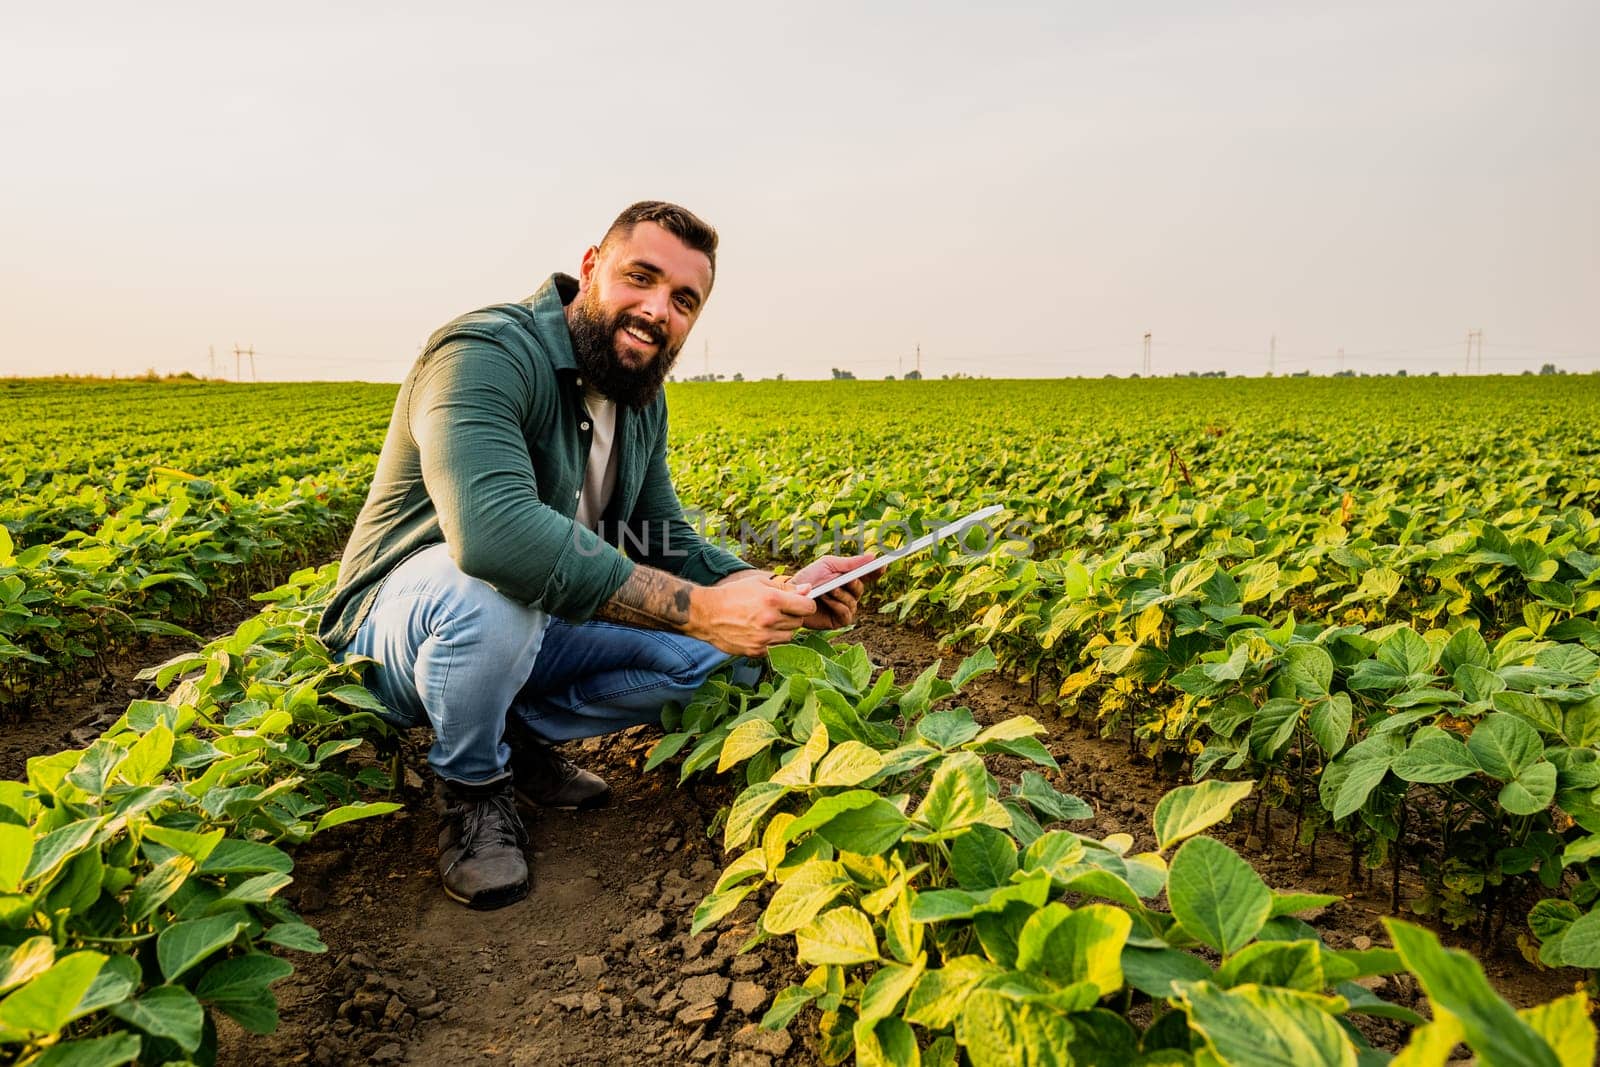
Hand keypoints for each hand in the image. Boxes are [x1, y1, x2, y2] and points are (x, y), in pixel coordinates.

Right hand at [691, 576, 816, 656]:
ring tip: (768, 621)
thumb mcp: (758, 583)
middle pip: (799, 622)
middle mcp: (770, 620)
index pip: (808, 607)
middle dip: (793, 616)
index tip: (799, 603)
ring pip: (790, 636)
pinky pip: (777, 647)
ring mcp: (763, 638)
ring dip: (784, 629)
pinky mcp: (757, 651)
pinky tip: (760, 632)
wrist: (707, 614)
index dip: (806, 604)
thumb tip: (808, 589)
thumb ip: (785, 587)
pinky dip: (773, 641)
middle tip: (778, 611)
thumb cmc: (733, 594)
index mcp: (772, 600)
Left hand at [787, 553, 877, 629]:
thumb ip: (850, 562)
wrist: (791, 595)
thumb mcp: (828, 565)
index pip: (868, 575)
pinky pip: (846, 613)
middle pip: (861, 588)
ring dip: (841, 594)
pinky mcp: (839, 620)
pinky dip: (837, 605)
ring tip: (827, 589)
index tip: (882, 565)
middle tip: (846, 579)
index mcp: (849, 578)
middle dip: (853, 583)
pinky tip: (826, 599)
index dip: (877, 571)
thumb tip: (873, 556)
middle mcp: (849, 593)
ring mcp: (845, 608)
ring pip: (853, 601)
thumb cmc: (809, 578)